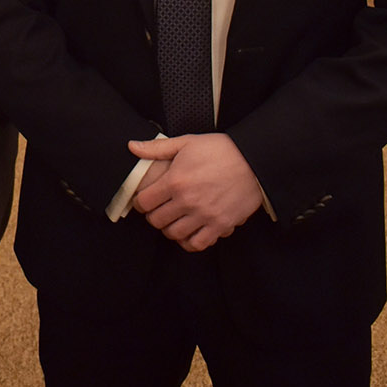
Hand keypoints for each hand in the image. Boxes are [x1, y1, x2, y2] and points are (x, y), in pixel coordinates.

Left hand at [128, 133, 262, 252]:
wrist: (254, 161)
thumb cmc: (220, 150)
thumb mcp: (187, 142)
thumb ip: (157, 148)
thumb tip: (132, 146)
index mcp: (175, 180)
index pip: (144, 202)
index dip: (140, 202)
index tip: (144, 201)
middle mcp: (187, 201)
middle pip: (157, 221)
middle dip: (153, 216)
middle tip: (158, 210)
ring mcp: (204, 215)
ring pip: (174, 234)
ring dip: (169, 229)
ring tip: (173, 220)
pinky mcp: (220, 225)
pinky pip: (198, 244)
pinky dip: (189, 241)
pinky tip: (190, 231)